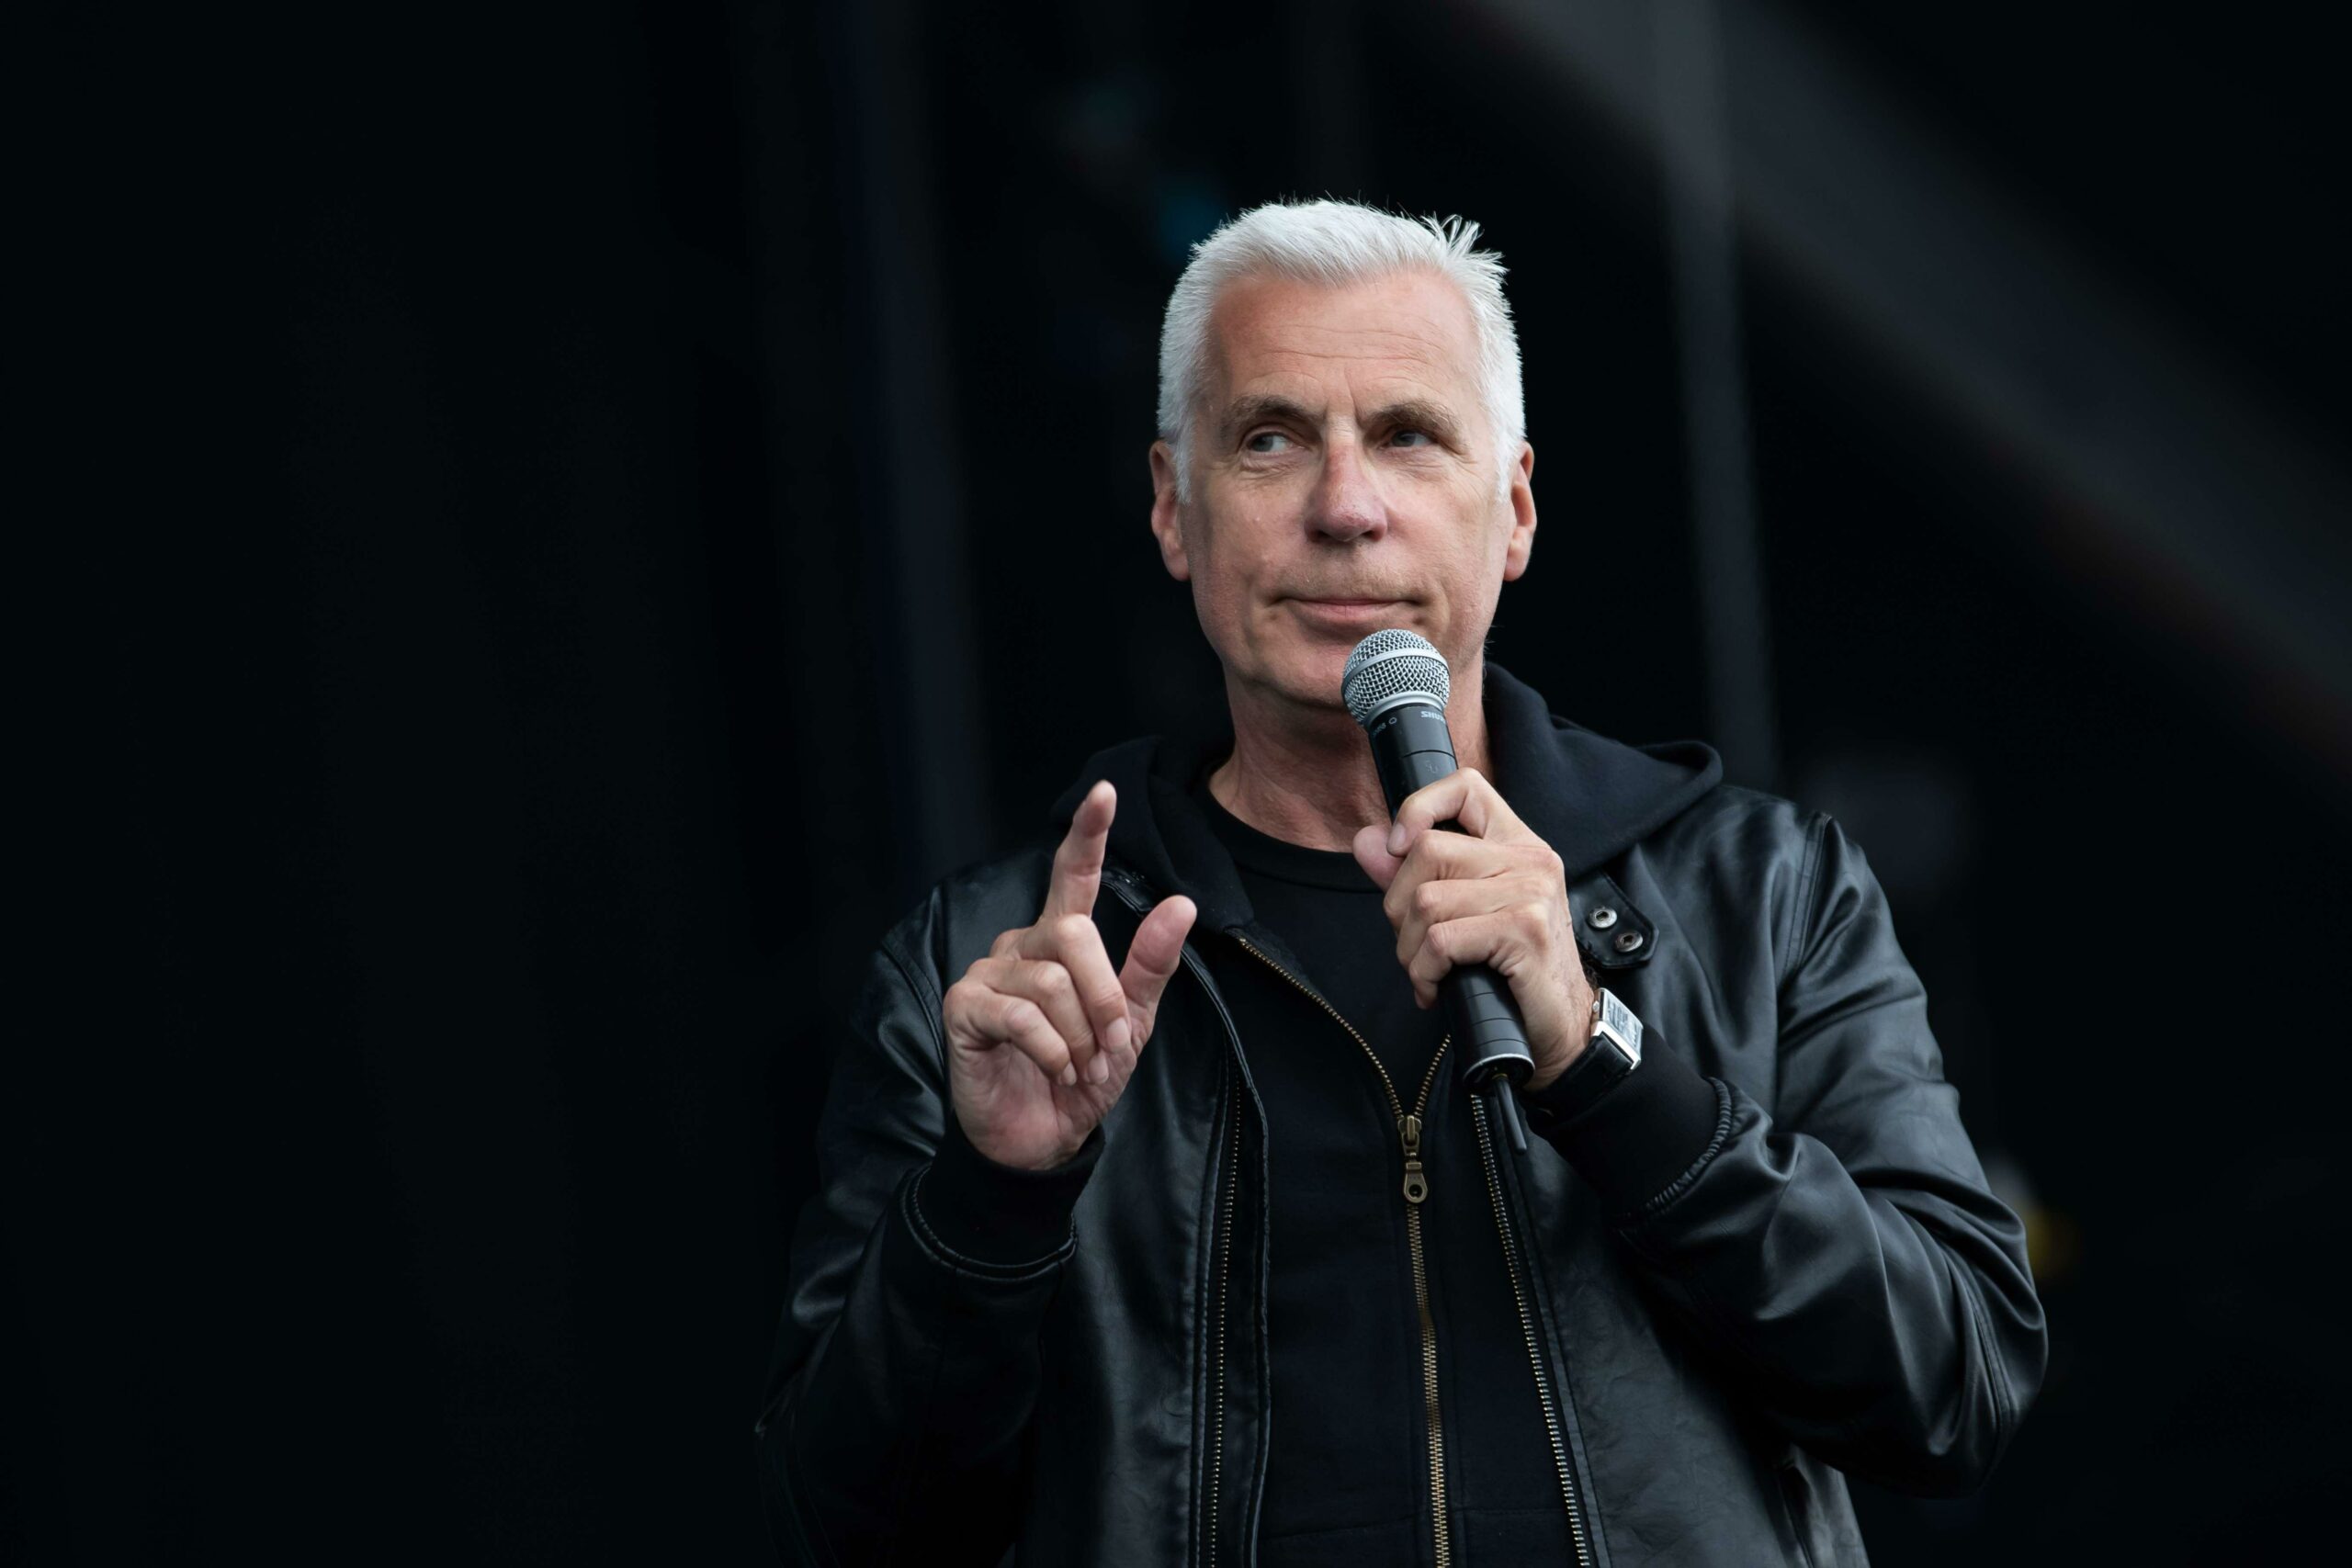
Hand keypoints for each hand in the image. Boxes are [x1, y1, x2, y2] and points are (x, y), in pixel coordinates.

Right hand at [942, 781, 1197, 1169]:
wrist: (1043, 1139)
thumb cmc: (1083, 1076)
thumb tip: (1181, 904)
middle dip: (1105, 998)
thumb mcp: (1131, 1024)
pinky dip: (1053, 1051)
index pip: (1074, 876)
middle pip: (1073, 935)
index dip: (1088, 833)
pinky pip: (1022, 1015)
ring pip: (1050, 980)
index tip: (1105, 792)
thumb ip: (1150, 965)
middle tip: (1112, 1049)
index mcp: (1060, 942)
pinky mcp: (964, 1008)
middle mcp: (1020, 946)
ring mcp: (987, 974)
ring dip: (1082, 1036)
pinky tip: (1055, 1071)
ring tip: (1082, 1067)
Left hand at [1350, 769, 1594, 1091]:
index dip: (1419, 807)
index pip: (1465, 787)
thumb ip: (1413, 874)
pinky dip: (1425, 971)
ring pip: (1427, 900)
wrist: (1560, 1031)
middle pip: (1427, 851)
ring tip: (1427, 973)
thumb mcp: (1461, 914)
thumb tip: (1367, 841)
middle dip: (1399, 906)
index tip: (1397, 848)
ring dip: (1410, 950)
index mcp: (1516, 845)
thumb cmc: (1511, 973)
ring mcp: (1531, 893)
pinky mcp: (1525, 931)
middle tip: (1415, 945)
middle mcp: (1530, 860)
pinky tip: (1436, 989)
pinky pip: (1442, 939)